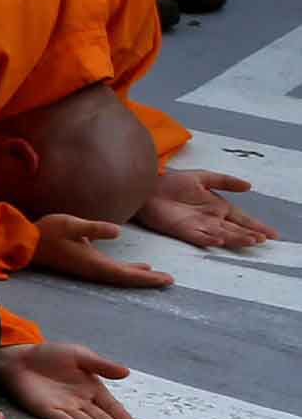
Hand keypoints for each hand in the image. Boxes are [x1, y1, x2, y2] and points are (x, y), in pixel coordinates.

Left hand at [0, 341, 134, 418]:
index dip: (120, 415)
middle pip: (99, 416)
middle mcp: (80, 401)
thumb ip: (102, 365)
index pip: (110, 405)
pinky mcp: (46, 410)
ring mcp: (64, 407)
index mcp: (91, 388)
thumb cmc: (51, 355)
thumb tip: (127, 372)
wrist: (21, 358)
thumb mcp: (80, 356)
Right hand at [29, 212, 172, 287]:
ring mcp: (88, 268)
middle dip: (148, 279)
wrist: (25, 243)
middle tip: (169, 281)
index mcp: (94, 263)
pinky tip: (136, 267)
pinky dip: (127, 271)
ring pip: (120, 275)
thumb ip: (95, 228)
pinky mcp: (85, 263)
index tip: (167, 280)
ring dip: (138, 276)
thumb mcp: (72, 225)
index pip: (126, 273)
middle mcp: (93, 269)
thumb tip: (118, 231)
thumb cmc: (47, 232)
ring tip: (156, 276)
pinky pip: (112, 271)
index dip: (147, 277)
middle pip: (126, 278)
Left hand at [140, 168, 279, 249]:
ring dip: (236, 238)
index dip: (256, 225)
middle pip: (235, 229)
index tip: (271, 234)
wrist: (147, 186)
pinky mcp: (182, 229)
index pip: (242, 218)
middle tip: (263, 239)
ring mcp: (198, 225)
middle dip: (250, 234)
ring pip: (222, 234)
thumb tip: (248, 186)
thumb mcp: (203, 178)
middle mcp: (210, 218)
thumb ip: (225, 181)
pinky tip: (220, 239)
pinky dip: (210, 238)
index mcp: (217, 207)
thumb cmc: (172, 182)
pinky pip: (199, 236)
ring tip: (251, 240)